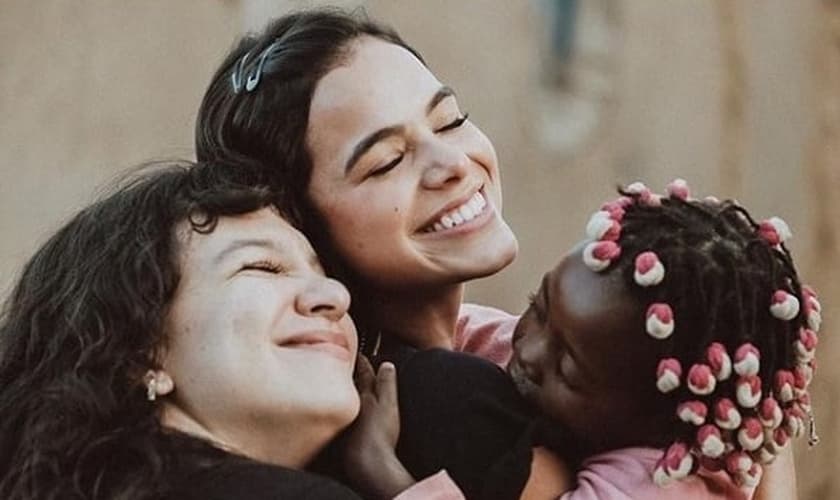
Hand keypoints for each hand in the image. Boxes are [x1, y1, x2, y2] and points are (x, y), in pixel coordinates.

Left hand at [344, 356, 414, 498]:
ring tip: (346, 388)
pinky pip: (343, 421)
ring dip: (347, 394)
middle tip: (350, 364)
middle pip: (351, 387)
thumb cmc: (380, 435)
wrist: (367, 465)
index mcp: (364, 397)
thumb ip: (387, 384)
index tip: (361, 354)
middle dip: (351, 376)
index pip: (364, 375)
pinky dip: (345, 415)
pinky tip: (346, 420)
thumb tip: (386, 364)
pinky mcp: (345, 440)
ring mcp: (347, 424)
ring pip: (346, 403)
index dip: (363, 364)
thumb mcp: (389, 405)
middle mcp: (353, 408)